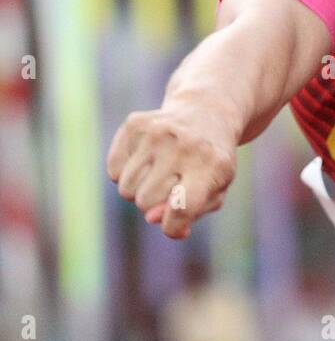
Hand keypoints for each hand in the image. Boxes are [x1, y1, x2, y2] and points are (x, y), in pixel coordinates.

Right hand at [106, 104, 237, 239]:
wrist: (206, 113)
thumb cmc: (210, 163)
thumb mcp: (213, 190)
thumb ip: (190, 213)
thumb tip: (152, 218)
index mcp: (213, 164)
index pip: (182, 208)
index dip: (173, 227)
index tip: (174, 224)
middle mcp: (185, 145)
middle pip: (146, 202)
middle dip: (156, 203)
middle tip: (173, 185)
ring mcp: (157, 131)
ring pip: (126, 189)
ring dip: (139, 189)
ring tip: (160, 172)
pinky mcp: (135, 123)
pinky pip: (114, 170)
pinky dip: (126, 172)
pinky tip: (147, 158)